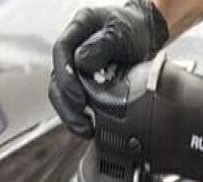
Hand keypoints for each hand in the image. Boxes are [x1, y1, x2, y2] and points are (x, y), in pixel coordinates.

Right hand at [49, 0, 169, 136]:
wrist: (146, 37)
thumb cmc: (133, 30)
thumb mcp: (121, 32)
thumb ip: (102, 44)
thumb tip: (81, 63)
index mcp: (79, 29)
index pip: (61, 52)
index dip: (66, 76)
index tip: (79, 98)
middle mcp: (72, 50)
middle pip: (57, 79)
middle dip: (67, 105)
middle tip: (83, 122)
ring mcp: (75, 69)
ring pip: (63, 95)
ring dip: (72, 116)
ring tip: (87, 130)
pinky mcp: (83, 86)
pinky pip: (75, 104)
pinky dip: (81, 118)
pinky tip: (92, 129)